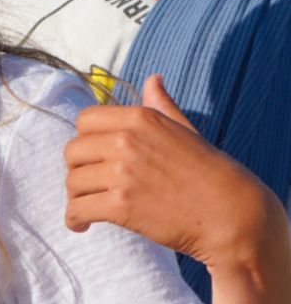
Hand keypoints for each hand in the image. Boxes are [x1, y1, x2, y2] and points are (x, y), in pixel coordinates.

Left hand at [63, 74, 269, 268]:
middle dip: (77, 170)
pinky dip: (74, 220)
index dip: (85, 141)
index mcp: (140, 118)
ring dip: (75, 198)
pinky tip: (82, 225)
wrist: (231, 214)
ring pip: (71, 183)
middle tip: (91, 187)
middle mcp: (127, 140)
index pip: (84, 120)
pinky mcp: (121, 205)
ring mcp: (122, 173)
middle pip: (71, 152)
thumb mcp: (184, 130)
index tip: (93, 158)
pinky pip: (76, 209)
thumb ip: (161, 106)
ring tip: (89, 208)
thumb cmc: (208, 173)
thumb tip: (153, 79)